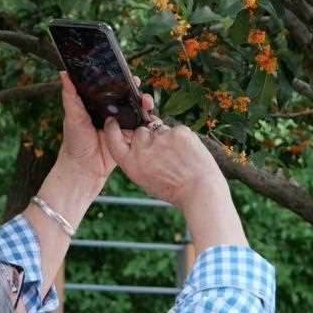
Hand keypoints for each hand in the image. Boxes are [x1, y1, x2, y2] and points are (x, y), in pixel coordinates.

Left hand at [58, 71, 153, 184]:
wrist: (84, 168)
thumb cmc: (75, 141)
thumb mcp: (72, 116)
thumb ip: (70, 96)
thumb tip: (63, 74)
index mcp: (99, 105)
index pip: (113, 88)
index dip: (122, 80)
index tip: (128, 75)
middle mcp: (113, 113)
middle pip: (129, 97)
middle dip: (137, 91)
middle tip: (138, 86)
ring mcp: (123, 125)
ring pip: (138, 110)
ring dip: (145, 104)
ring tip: (146, 102)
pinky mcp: (130, 138)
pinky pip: (142, 128)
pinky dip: (148, 122)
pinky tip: (150, 117)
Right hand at [103, 119, 246, 251]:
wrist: (200, 191)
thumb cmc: (173, 188)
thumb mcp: (144, 178)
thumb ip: (136, 158)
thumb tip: (138, 138)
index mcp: (130, 163)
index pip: (113, 137)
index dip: (112, 127)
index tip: (113, 121)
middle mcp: (142, 148)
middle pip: (140, 131)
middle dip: (149, 137)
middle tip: (164, 155)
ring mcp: (160, 137)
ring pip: (160, 129)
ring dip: (167, 138)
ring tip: (179, 158)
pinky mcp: (178, 131)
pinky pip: (177, 129)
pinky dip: (182, 139)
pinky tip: (188, 154)